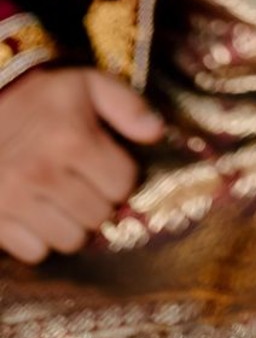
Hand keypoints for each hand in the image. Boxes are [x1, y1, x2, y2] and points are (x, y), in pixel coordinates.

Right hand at [0, 66, 162, 263]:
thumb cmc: (42, 97)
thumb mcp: (88, 84)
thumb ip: (128, 106)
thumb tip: (158, 132)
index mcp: (72, 139)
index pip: (122, 184)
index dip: (121, 175)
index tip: (107, 165)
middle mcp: (43, 173)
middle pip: (98, 216)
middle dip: (99, 201)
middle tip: (85, 183)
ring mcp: (15, 199)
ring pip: (70, 240)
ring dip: (73, 224)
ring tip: (63, 199)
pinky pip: (35, 252)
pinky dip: (40, 239)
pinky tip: (38, 212)